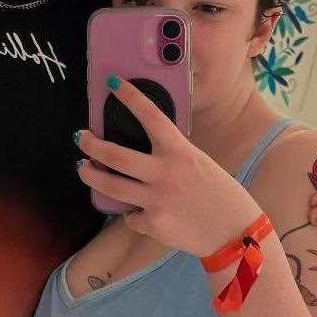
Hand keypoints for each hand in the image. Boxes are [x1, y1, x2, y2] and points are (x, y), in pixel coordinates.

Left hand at [76, 78, 259, 256]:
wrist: (235, 233)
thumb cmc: (220, 195)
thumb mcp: (199, 164)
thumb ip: (172, 156)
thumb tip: (143, 152)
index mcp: (180, 151)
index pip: (150, 116)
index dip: (129, 96)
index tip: (113, 84)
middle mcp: (165, 173)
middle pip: (114, 154)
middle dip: (91, 144)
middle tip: (81, 138)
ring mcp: (157, 199)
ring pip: (110, 185)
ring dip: (90, 175)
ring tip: (84, 168)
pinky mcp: (153, 224)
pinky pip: (131, 216)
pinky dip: (135, 214)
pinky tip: (145, 214)